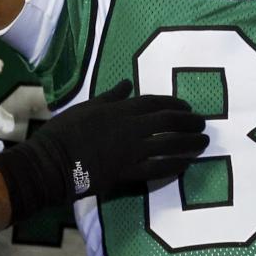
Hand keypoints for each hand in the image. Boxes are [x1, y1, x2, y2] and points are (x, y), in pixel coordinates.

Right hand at [0, 80, 208, 220]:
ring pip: (168, 144)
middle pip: (168, 122)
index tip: (188, 107)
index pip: (155, 103)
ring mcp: (131, 150)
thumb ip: (111, 96)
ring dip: (189, 143)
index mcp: (120, 109)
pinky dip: (173, 165)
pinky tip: (185, 165)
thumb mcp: (88, 105)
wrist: (52, 162)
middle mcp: (131, 127)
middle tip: (203, 124)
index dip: (175, 104)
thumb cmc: (66, 131)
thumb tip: (126, 84)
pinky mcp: (127, 172)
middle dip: (189, 122)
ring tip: (203, 143)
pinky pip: (157, 168)